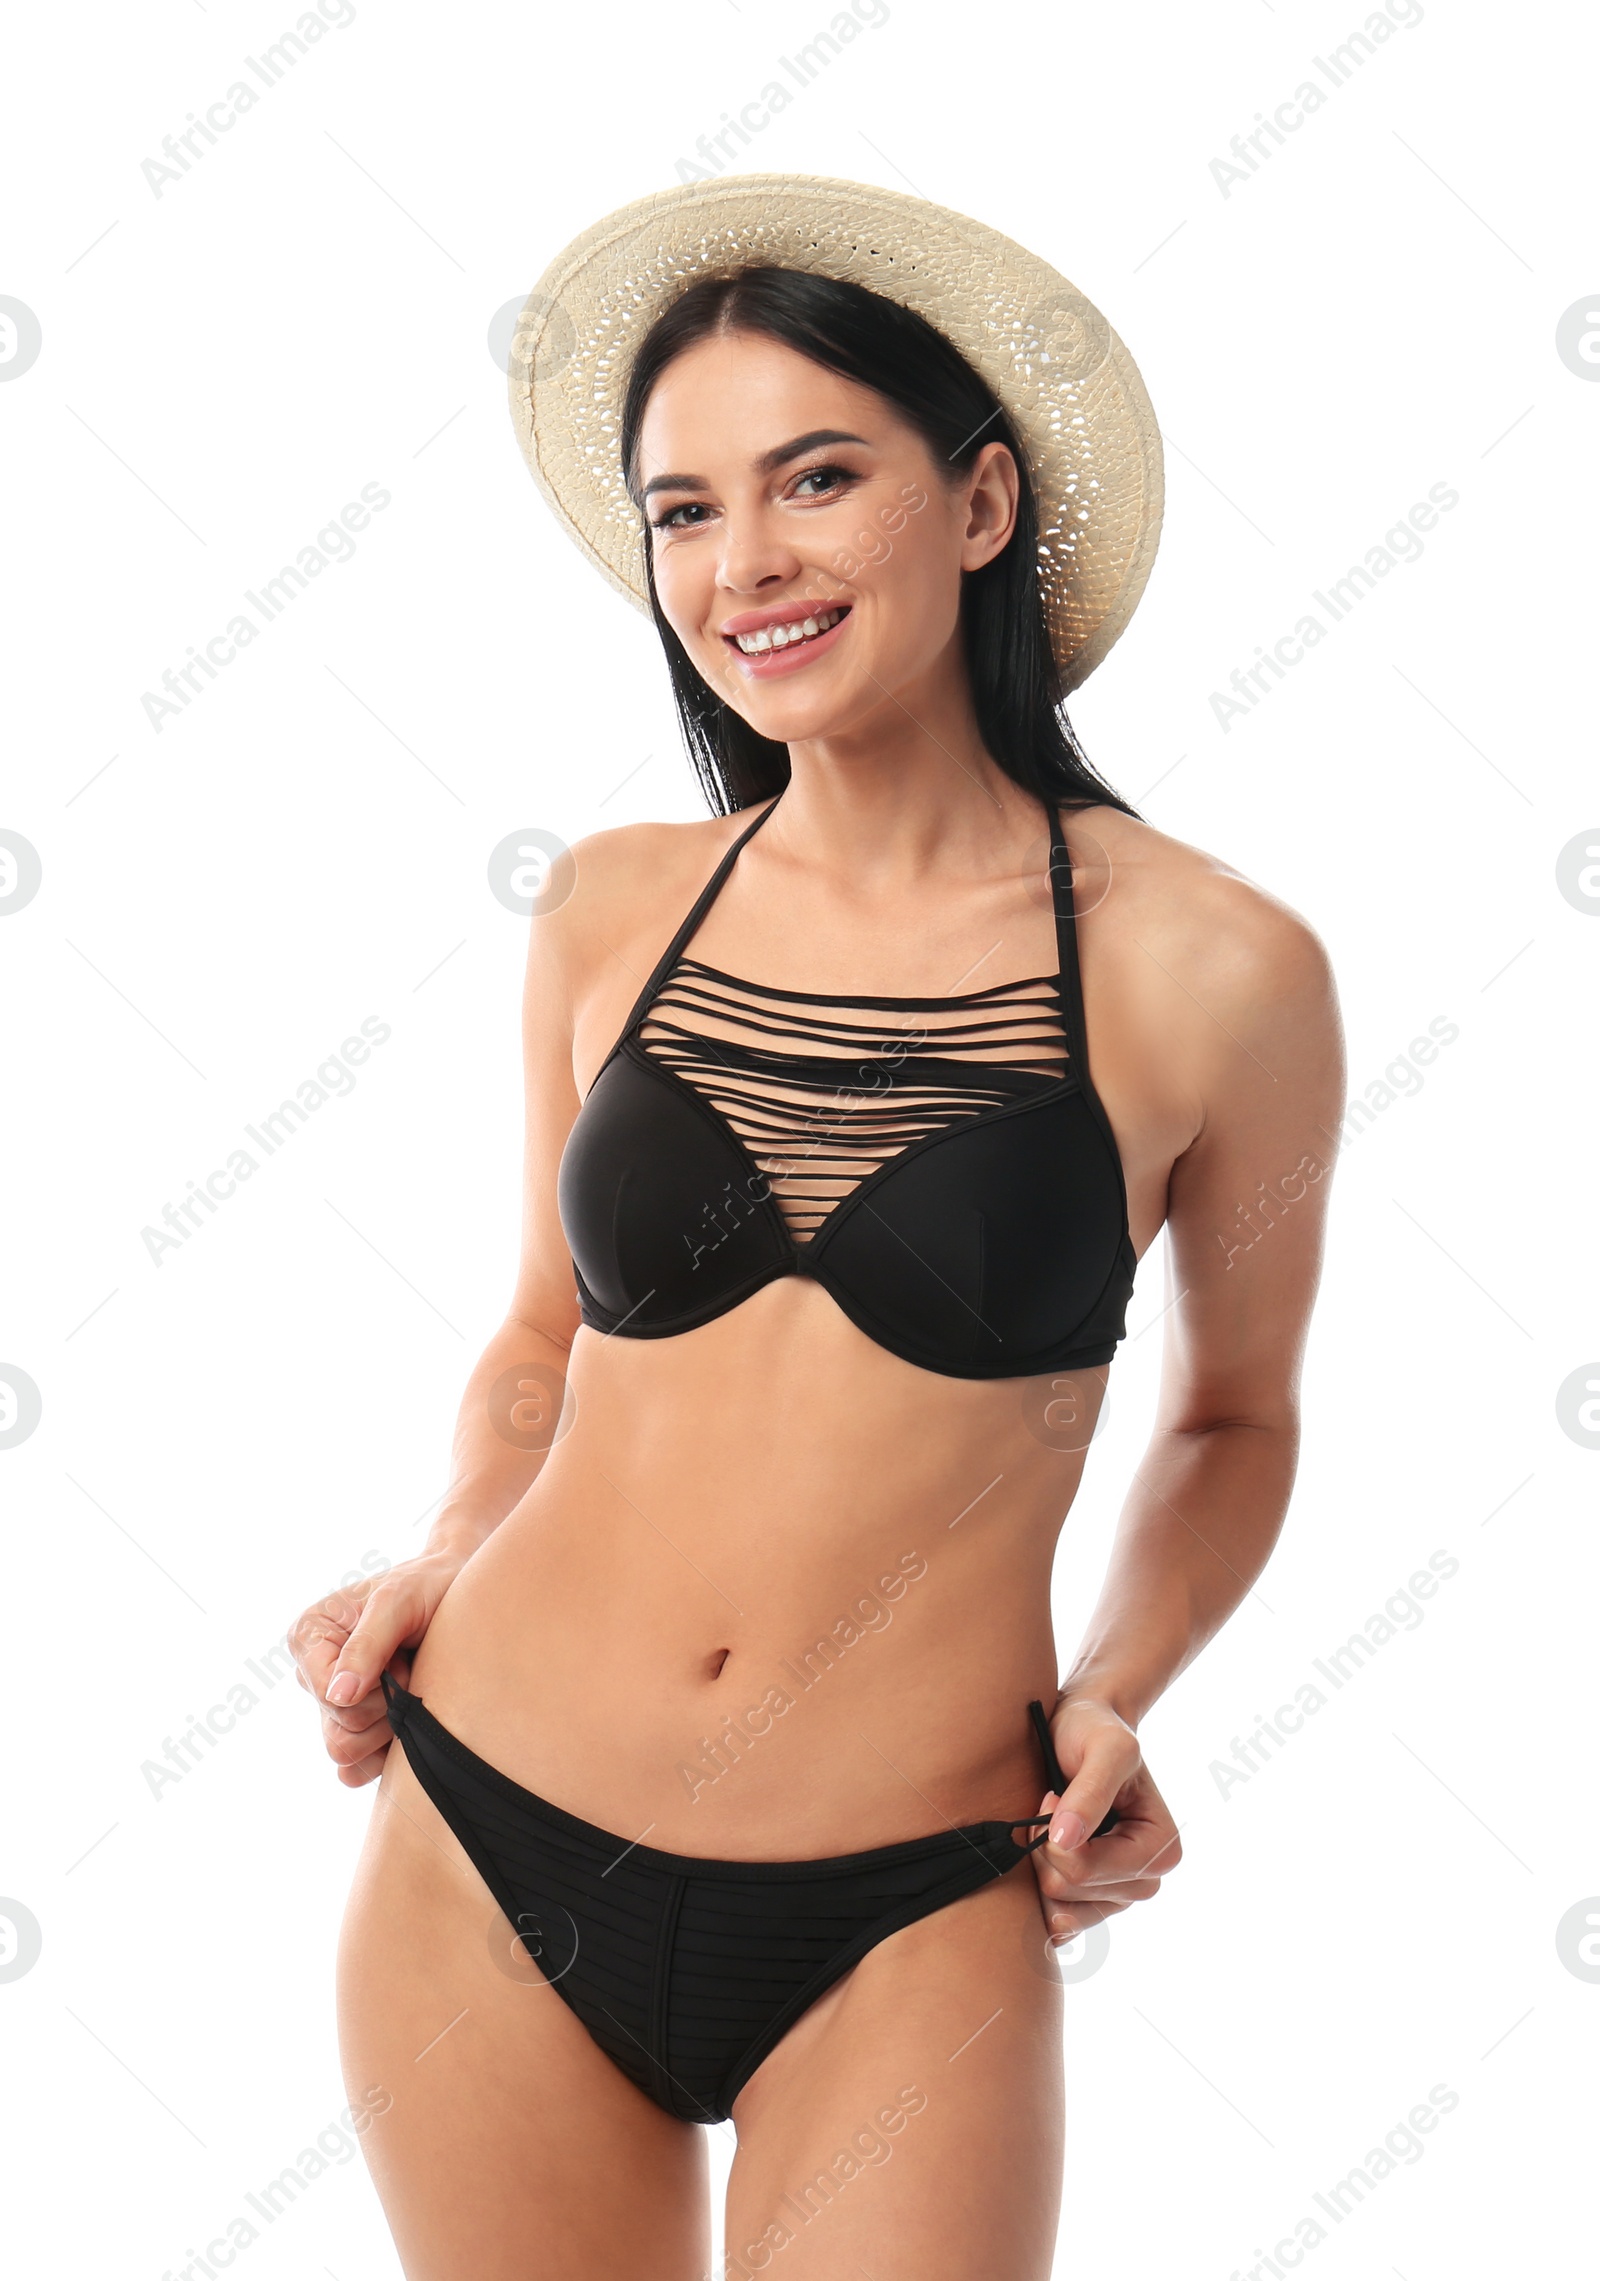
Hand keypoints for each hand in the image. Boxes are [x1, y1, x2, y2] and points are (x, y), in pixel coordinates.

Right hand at [287, 1547, 465, 1787]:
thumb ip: (369, 1644)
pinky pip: (356, 1770)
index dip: (371, 1689)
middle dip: (385, 1708)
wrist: (456, 1590)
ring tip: (412, 1689)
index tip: (399, 1658)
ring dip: (390, 1729)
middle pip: (338, 1732)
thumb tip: (339, 1696)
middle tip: (411, 1671)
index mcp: (309, 1638)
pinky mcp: (357, 1728)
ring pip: (347, 1754)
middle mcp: (316, 1675)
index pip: (327, 1695)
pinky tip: (410, 1724)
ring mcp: (335, 1705)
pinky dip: (385, 1756)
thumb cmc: (426, 1586)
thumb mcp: (398, 1602)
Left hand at [1028, 1694, 1181, 1943]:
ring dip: (1038, 1863)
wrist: (1082, 1728)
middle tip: (1048, 1803)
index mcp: (1162, 1851)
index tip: (1053, 1794)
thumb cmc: (1094, 1731)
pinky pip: (1056, 1922)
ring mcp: (1118, 1896)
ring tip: (1048, 1823)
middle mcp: (1145, 1881)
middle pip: (1068, 1891)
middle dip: (1044, 1848)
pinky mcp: (1093, 1902)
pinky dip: (1038, 1892)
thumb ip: (1090, 1792)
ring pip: (1056, 1907)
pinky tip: (1043, 1854)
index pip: (1085, 1870)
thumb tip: (1066, 1841)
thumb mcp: (1103, 1748)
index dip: (1054, 1834)